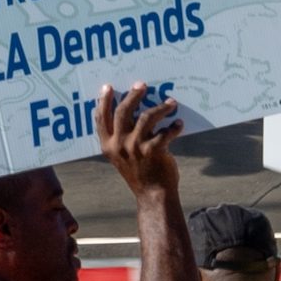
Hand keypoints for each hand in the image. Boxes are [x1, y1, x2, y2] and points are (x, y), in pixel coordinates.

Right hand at [93, 82, 183, 197]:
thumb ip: (120, 138)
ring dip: (161, 108)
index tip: (108, 87)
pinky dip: (174, 127)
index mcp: (108, 146)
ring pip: (147, 117)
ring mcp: (135, 148)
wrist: (153, 194)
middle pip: (123, 112)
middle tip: (142, 85)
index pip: (101, 118)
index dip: (103, 101)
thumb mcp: (120, 157)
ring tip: (171, 103)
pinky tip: (179, 124)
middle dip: (133, 95)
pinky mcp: (153, 151)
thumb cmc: (139, 174)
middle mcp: (119, 145)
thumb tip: (131, 112)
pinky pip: (166, 132)